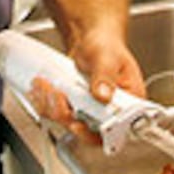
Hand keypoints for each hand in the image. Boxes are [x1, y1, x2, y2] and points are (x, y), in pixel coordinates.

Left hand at [25, 29, 145, 142]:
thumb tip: (103, 95)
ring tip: (45, 85)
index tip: (77, 123)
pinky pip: (57, 115)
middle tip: (56, 93)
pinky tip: (43, 89)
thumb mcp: (107, 57)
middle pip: (89, 131)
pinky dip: (46, 103)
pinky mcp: (75, 109)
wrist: (92, 41)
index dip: (97, 132)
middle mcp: (112, 112)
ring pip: (69, 124)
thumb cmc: (106, 46)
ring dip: (52, 107)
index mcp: (130, 102)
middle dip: (66, 115)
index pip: (118, 129)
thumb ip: (105, 76)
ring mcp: (91, 113)